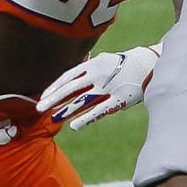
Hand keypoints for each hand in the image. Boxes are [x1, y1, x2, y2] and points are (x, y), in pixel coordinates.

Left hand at [37, 44, 160, 128]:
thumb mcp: (102, 60)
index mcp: (93, 64)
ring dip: (66, 110)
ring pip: (83, 101)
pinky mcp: (119, 99)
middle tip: (39, 108)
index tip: (43, 96)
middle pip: (71, 88)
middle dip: (54, 98)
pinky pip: (99, 111)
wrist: (147, 64)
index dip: (54, 87)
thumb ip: (85, 69)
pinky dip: (86, 118)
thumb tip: (67, 80)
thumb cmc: (120, 65)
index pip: (68, 76)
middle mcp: (98, 75)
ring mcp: (108, 87)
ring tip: (53, 118)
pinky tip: (74, 126)